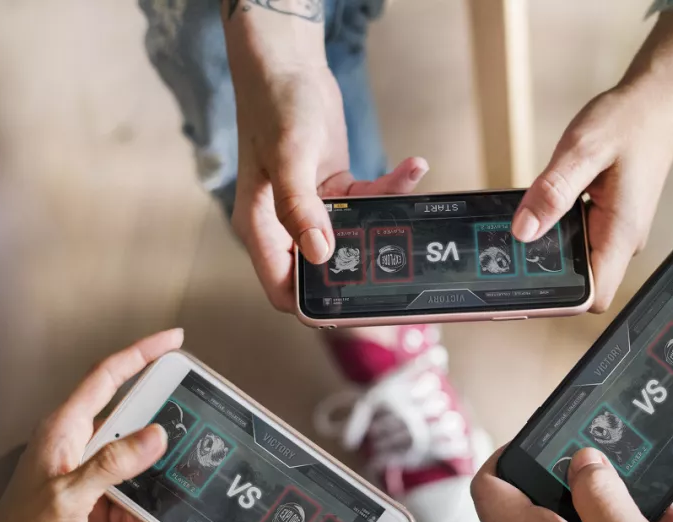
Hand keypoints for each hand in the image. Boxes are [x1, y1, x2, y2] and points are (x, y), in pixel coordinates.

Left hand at [0, 330, 182, 521]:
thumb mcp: (69, 497)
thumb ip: (113, 464)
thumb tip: (157, 434)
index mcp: (67, 430)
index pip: (108, 377)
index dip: (142, 354)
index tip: (174, 341)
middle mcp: (83, 447)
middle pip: (138, 428)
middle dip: (163, 450)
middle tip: (192, 448)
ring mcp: (96, 477)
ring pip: (145, 475)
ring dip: (149, 508)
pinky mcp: (105, 506)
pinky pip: (140, 507)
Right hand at [228, 58, 426, 311]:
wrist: (286, 64)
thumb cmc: (275, 105)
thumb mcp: (288, 156)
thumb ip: (300, 207)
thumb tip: (320, 254)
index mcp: (260, 228)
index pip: (284, 289)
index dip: (316, 305)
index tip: (355, 306)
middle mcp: (284, 225)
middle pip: (324, 271)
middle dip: (363, 267)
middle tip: (400, 257)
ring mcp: (311, 210)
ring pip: (354, 239)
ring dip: (385, 221)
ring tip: (409, 185)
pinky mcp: (334, 191)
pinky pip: (368, 204)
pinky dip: (391, 190)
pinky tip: (412, 167)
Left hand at [512, 87, 672, 312]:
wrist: (658, 99)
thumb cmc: (631, 120)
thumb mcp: (583, 150)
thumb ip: (552, 191)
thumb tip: (523, 231)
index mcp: (622, 232)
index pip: (595, 297)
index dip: (562, 298)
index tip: (527, 284)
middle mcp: (623, 239)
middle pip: (582, 282)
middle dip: (547, 271)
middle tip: (515, 248)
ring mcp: (618, 230)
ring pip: (578, 260)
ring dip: (551, 246)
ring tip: (529, 219)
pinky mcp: (610, 218)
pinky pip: (580, 237)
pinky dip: (558, 227)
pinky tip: (545, 205)